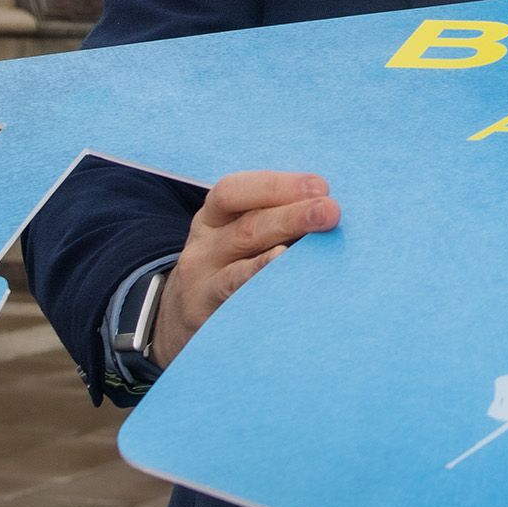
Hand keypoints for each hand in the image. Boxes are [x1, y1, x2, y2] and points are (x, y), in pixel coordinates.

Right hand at [151, 170, 339, 368]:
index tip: (320, 187)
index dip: (277, 186)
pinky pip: (234, 302)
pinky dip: (259, 287)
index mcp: (212, 218)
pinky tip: (285, 281)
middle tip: (331, 210)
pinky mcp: (204, 318)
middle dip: (292, 215)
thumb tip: (329, 208)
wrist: (176, 320)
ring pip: (240, 268)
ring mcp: (201, 285)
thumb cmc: (226, 267)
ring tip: (315, 243)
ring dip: (281, 254)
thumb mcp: (233, 236)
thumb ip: (269, 219)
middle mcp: (204, 248)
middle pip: (247, 228)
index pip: (234, 192)